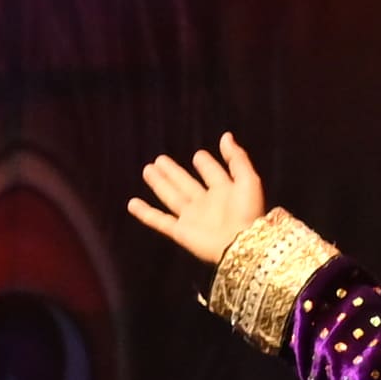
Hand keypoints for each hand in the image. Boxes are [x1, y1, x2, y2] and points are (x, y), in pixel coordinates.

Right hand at [128, 134, 269, 265]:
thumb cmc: (247, 212)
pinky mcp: (181, 232)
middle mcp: (206, 203)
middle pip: (186, 183)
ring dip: (159, 184)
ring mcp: (192, 218)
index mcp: (225, 191)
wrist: (240, 243)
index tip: (199, 155)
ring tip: (148, 170)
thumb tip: (226, 136)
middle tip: (160, 159)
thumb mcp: (248, 179)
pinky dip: (145, 213)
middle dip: (174, 172)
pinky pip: (160, 221)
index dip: (206, 164)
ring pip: (172, 197)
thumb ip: (236, 158)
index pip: (213, 173)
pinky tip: (133, 204)